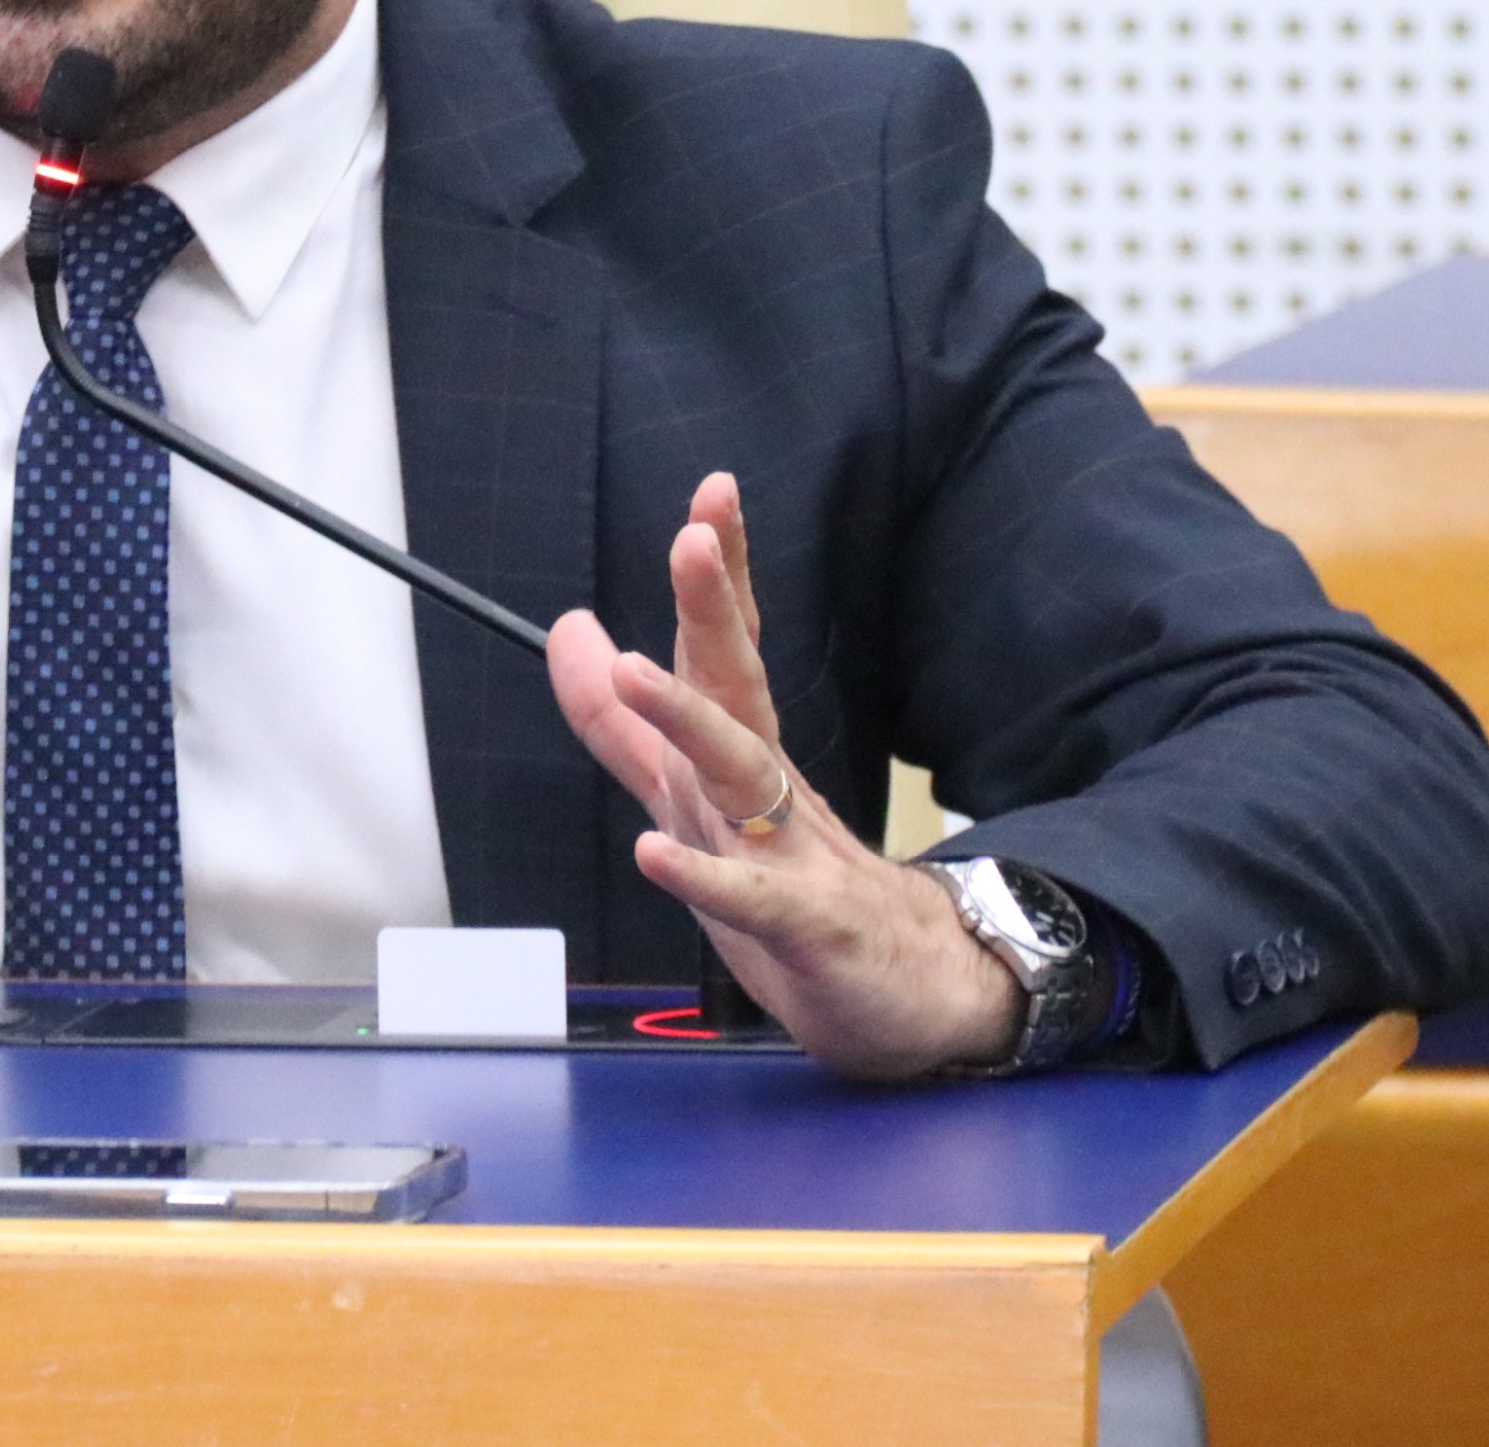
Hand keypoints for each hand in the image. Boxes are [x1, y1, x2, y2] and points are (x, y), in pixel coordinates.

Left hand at [547, 471, 1022, 1083]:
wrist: (920, 995)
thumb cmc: (800, 890)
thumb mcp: (695, 801)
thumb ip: (621, 724)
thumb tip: (568, 628)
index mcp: (746, 756)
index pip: (729, 649)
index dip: (717, 576)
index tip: (712, 493)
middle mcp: (768, 792)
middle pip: (739, 686)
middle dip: (713, 610)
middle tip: (694, 536)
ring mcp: (795, 855)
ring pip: (741, 776)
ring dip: (689, 721)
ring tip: (635, 673)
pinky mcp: (807, 930)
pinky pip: (750, 900)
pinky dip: (703, 879)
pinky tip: (653, 855)